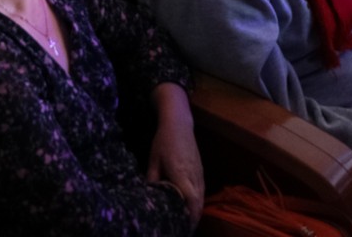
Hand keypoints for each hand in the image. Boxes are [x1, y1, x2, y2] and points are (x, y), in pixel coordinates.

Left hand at [144, 113, 205, 228]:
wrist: (179, 124)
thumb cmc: (163, 142)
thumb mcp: (153, 160)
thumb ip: (152, 178)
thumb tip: (149, 194)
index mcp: (180, 173)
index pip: (189, 199)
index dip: (189, 214)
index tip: (183, 225)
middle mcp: (193, 175)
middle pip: (198, 202)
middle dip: (193, 217)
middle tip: (184, 227)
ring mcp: (199, 173)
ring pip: (202, 197)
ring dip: (197, 210)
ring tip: (188, 221)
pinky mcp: (201, 170)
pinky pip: (202, 190)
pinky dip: (198, 201)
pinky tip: (192, 206)